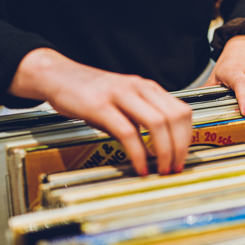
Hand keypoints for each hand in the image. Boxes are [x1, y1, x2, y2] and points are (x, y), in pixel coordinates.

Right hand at [7, 48, 191, 175]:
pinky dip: (138, 153)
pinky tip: (139, 166)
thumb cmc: (89, 92)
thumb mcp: (122, 102)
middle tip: (175, 167)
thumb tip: (156, 149)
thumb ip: (140, 120)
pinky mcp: (100, 106)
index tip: (182, 156)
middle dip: (179, 148)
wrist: (57, 75)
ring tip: (161, 169)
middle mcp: (138, 88)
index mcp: (147, 87)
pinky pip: (128, 132)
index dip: (187, 137)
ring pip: (157, 123)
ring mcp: (120, 95)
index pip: (181, 111)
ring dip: (164, 151)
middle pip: (174, 118)